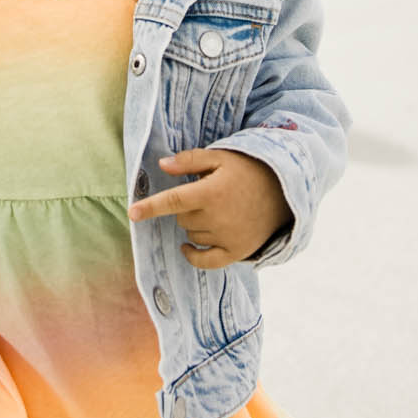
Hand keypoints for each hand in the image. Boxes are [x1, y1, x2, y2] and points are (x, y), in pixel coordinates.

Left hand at [128, 146, 290, 267]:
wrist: (285, 190)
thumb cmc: (249, 169)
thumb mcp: (221, 156)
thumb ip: (190, 160)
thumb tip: (162, 165)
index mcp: (211, 192)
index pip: (173, 201)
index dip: (150, 207)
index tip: (132, 213)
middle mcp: (218, 218)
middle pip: (182, 218)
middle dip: (187, 207)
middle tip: (206, 194)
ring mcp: (228, 237)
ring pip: (193, 234)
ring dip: (195, 224)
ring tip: (217, 208)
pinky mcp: (236, 252)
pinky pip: (206, 261)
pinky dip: (194, 255)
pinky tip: (187, 247)